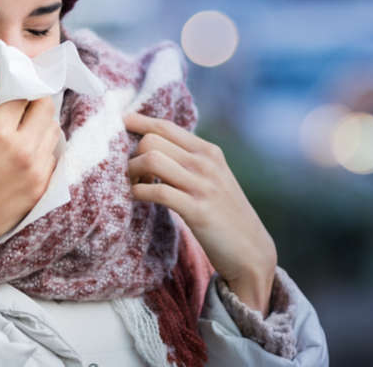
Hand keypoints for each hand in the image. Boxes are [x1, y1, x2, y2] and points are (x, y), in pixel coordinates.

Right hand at [0, 67, 60, 251]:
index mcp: (0, 133)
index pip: (23, 93)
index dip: (18, 82)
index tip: (12, 79)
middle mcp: (25, 149)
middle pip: (46, 108)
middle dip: (34, 99)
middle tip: (19, 101)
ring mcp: (37, 171)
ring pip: (54, 131)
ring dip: (41, 122)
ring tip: (22, 125)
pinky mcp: (42, 188)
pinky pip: (53, 156)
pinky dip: (43, 146)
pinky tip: (25, 149)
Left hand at [123, 112, 277, 313]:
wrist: (250, 250)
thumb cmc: (223, 212)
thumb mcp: (211, 177)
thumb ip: (188, 159)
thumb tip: (152, 144)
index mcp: (208, 151)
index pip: (165, 126)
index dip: (139, 122)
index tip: (121, 122)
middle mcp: (206, 163)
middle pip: (151, 140)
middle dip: (133, 155)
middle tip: (133, 174)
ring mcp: (202, 186)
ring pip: (151, 160)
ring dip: (132, 172)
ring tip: (135, 185)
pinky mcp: (197, 210)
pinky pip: (157, 191)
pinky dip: (138, 192)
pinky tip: (137, 198)